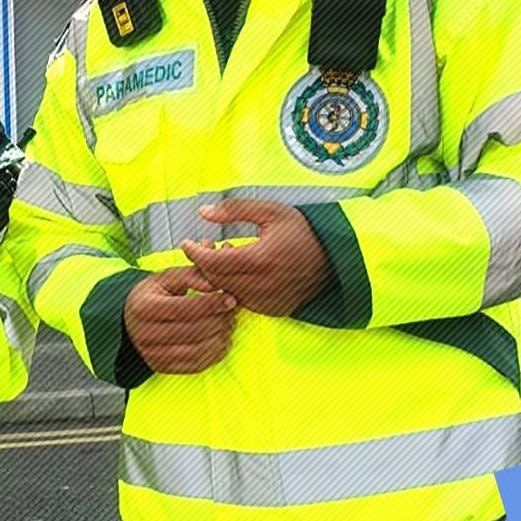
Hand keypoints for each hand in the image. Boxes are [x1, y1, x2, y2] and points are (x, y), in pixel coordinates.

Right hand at [123, 265, 236, 374]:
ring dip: (220, 336)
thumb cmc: (152, 296)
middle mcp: (145, 334)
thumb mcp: (165, 279)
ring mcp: (153, 354)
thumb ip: (191, 276)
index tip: (230, 298)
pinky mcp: (164, 368)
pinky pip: (197, 364)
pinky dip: (215, 353)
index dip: (212, 303)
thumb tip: (215, 284)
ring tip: (228, 323)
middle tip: (232, 310)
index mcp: (144, 308)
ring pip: (197, 350)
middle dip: (219, 320)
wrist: (129, 323)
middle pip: (193, 330)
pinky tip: (222, 338)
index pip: (185, 308)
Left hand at [180, 200, 332, 317]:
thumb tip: (203, 212)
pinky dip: (232, 288)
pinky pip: (240, 302)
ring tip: (225, 255)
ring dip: (217, 276)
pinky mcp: (270, 310)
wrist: (333, 259)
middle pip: (214, 280)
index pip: (212, 262)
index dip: (194, 253)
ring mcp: (266, 301)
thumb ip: (234, 210)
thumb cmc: (301, 232)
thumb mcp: (270, 211)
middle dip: (203, 263)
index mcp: (260, 259)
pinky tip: (239, 271)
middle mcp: (262, 285)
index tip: (186, 243)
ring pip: (224, 293)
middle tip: (206, 246)